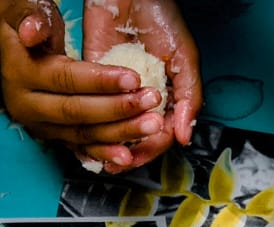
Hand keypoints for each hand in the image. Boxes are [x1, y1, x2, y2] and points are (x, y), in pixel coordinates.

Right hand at [0, 1, 176, 172]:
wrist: (19, 53)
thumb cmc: (32, 27)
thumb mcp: (29, 12)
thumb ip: (33, 18)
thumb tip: (30, 31)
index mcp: (20, 73)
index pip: (66, 79)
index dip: (100, 80)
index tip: (134, 78)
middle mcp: (27, 106)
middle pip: (77, 112)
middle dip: (117, 109)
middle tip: (151, 101)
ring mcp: (40, 127)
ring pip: (83, 134)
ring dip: (120, 132)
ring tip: (152, 125)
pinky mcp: (53, 138)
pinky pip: (81, 148)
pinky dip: (105, 153)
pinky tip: (128, 156)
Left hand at [83, 0, 200, 158]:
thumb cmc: (162, 18)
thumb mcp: (184, 58)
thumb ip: (189, 96)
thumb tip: (184, 136)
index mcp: (166, 100)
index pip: (159, 134)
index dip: (152, 146)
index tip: (142, 149)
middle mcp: (141, 102)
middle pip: (135, 139)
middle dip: (129, 153)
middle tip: (119, 161)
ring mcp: (117, 95)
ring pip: (112, 132)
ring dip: (107, 148)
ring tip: (101, 157)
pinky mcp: (93, 83)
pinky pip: (90, 113)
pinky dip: (88, 129)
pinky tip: (84, 141)